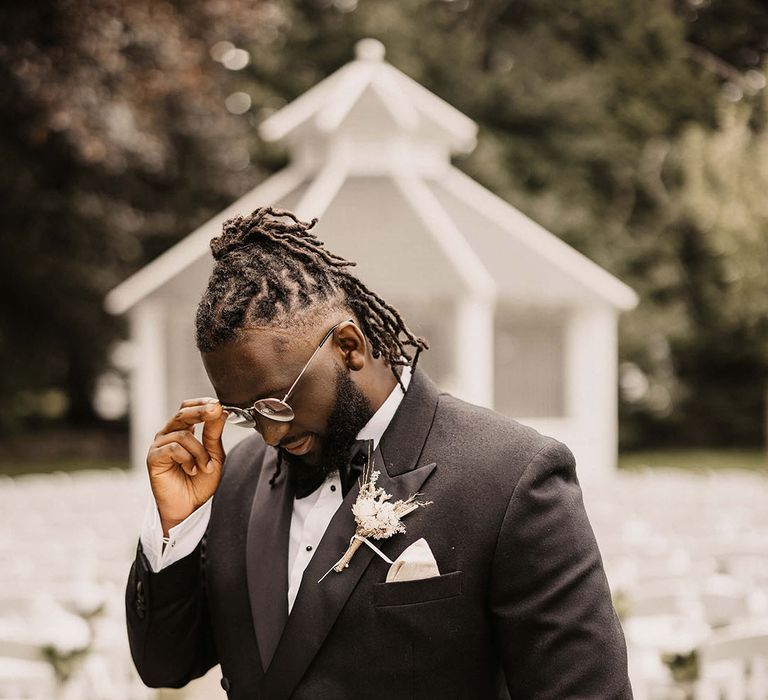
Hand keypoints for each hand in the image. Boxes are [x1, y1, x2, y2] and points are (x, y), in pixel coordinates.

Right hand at [146, 397, 227, 534]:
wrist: (190, 507)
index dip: (202, 403)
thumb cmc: (201, 482)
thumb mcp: (214, 455)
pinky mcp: (153, 458)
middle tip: (216, 411)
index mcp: (183, 430)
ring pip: (183, 434)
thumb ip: (214, 433)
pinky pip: (173, 448)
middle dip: (202, 411)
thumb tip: (220, 409)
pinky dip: (187, 459)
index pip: (188, 407)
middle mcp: (168, 434)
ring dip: (200, 452)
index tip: (218, 404)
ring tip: (205, 467)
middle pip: (182, 413)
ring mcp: (159, 445)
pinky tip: (191, 470)